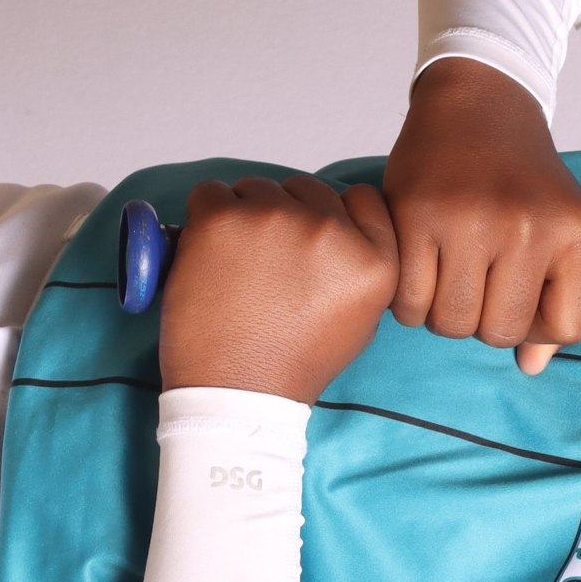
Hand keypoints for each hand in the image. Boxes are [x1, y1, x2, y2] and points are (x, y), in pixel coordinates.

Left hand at [159, 174, 399, 403]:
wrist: (237, 393)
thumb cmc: (293, 361)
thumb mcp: (361, 320)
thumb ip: (359, 266)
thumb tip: (338, 227)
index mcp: (375, 260)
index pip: (362, 198)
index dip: (333, 215)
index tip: (312, 241)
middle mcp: (332, 232)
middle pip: (306, 189)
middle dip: (286, 215)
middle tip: (266, 262)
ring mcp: (276, 220)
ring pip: (256, 188)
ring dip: (244, 216)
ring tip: (236, 266)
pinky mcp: (224, 218)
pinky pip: (211, 193)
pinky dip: (205, 218)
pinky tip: (209, 257)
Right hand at [383, 57, 580, 373]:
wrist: (476, 103)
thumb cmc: (519, 175)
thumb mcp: (561, 228)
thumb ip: (557, 299)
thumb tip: (532, 367)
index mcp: (575, 232)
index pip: (567, 328)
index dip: (538, 325)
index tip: (519, 296)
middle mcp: (528, 226)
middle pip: (499, 332)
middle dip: (482, 319)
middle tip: (475, 281)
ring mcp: (470, 220)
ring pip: (450, 324)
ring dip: (442, 312)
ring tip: (445, 273)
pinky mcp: (416, 214)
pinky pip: (408, 300)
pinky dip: (408, 298)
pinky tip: (418, 266)